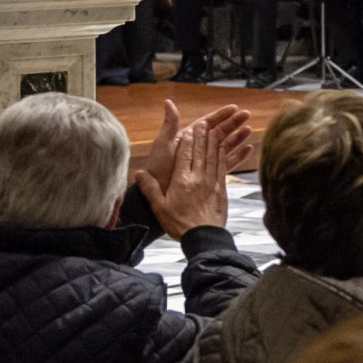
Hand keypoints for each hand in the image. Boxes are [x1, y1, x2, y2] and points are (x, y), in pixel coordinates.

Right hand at [134, 121, 237, 238]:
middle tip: (202, 123)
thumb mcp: (160, 208)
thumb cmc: (180, 224)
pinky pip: (223, 166)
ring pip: (213, 156)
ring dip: (214, 141)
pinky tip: (224, 148)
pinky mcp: (222, 188)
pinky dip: (223, 154)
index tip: (188, 129)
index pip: (184, 155)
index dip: (187, 140)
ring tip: (215, 129)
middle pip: (200, 151)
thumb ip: (150, 189)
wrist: (203, 238)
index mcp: (182, 181)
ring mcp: (212, 182)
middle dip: (201, 136)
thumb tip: (139, 173)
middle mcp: (198, 178)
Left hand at [141, 100, 254, 195]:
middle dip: (233, 123)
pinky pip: (226, 163)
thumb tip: (169, 102)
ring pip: (225, 146)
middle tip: (247, 114)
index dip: (221, 115)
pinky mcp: (209, 175)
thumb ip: (170, 124)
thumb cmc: (158, 169)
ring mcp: (204, 162)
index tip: (234, 108)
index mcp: (187, 138)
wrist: (159, 194)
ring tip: (249, 130)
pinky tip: (248, 150)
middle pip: (219, 132)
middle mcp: (197, 148)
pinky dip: (238, 156)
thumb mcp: (163, 144)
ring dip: (237, 137)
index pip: (207, 123)